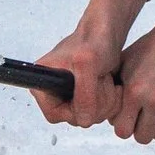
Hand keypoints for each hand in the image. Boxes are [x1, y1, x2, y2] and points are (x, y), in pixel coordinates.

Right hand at [30, 0, 148, 127]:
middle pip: (75, 118)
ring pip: (89, 117)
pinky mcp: (86, 96)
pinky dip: (110, 101)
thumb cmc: (94, 41)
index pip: (54, 115)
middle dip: (95, 103)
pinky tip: (111, 84)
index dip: (74, 110)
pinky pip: (99, 113)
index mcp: (43, 82)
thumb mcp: (87, 66)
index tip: (89, 95)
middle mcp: (53, 91)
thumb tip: (83, 120)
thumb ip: (84, 95)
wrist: (108, 34)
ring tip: (106, 79)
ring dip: (105, 101)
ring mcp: (71, 95)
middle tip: (101, 81)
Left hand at [112, 2, 154, 144]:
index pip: (122, 130)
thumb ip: (115, 86)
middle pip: (142, 137)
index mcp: (134, 91)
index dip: (123, 125)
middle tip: (144, 116)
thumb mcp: (126, 61)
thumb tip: (103, 109)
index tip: (128, 116)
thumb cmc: (154, 47)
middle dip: (140, 128)